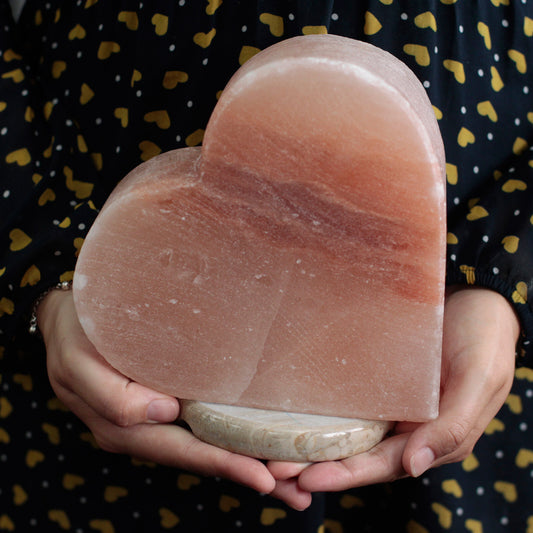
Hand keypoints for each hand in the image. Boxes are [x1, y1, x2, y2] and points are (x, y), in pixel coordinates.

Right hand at [38, 290, 314, 505]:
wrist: (68, 320)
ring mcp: (156, 418)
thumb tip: (163, 412)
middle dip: (248, 473)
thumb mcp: (78, 363)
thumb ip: (112, 395)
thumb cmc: (75, 335)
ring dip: (245, 461)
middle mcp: (144, 430)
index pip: (183, 451)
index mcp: (124, 426)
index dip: (224, 464)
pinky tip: (257, 442)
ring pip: (204, 445)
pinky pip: (199, 425)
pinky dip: (230, 438)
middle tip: (296, 491)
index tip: (266, 478)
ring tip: (290, 477)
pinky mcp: (164, 401)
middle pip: (201, 456)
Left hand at [268, 286, 519, 490]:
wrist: (477, 300)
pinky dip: (324, 411)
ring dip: (314, 442)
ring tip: (272, 446)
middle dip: (317, 465)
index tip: (306, 478)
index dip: (346, 474)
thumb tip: (414, 467)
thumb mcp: (480, 380)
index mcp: (433, 437)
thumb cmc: (485, 338)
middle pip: (358, 455)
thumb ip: (453, 426)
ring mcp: (391, 404)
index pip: (384, 464)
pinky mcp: (380, 380)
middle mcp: (407, 427)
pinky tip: (294, 410)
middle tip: (274, 468)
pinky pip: (349, 400)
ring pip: (348, 432)